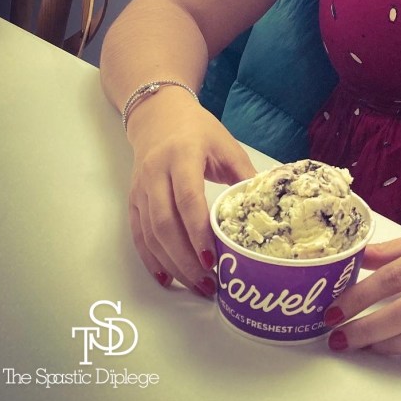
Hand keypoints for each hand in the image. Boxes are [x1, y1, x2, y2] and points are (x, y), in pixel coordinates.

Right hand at [125, 90, 254, 294]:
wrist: (158, 115)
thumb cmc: (198, 130)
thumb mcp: (226, 146)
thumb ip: (244, 176)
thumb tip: (267, 208)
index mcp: (182, 156)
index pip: (187, 199)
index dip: (198, 232)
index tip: (213, 258)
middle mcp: (156, 173)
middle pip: (165, 224)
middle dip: (186, 259)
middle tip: (208, 283)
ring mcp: (141, 188)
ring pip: (150, 234)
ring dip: (172, 264)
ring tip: (196, 285)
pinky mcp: (133, 199)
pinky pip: (138, 235)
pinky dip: (151, 259)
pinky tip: (167, 277)